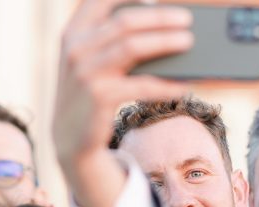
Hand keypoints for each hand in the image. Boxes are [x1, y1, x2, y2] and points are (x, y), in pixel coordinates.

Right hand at [53, 0, 191, 206]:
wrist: (69, 140)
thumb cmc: (88, 95)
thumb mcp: (87, 63)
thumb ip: (107, 39)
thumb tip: (160, 26)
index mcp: (72, 34)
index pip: (100, 0)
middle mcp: (75, 49)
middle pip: (124, 21)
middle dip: (160, 17)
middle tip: (186, 19)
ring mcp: (85, 73)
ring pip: (132, 46)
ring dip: (165, 41)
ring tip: (188, 42)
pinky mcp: (99, 96)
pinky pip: (140, 85)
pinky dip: (165, 85)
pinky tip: (183, 85)